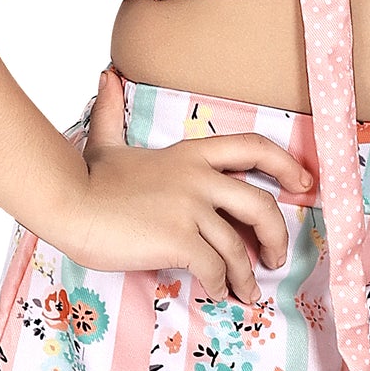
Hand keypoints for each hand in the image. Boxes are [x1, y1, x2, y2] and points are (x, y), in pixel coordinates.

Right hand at [53, 68, 313, 302]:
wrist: (66, 202)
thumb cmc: (85, 179)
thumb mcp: (106, 141)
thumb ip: (112, 111)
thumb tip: (106, 77)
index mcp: (190, 154)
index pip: (254, 147)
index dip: (286, 165)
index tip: (304, 185)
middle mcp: (198, 178)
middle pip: (261, 206)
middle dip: (278, 237)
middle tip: (275, 259)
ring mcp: (190, 208)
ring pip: (239, 247)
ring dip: (247, 276)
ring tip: (245, 292)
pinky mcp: (178, 239)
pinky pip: (215, 268)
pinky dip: (221, 285)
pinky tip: (216, 293)